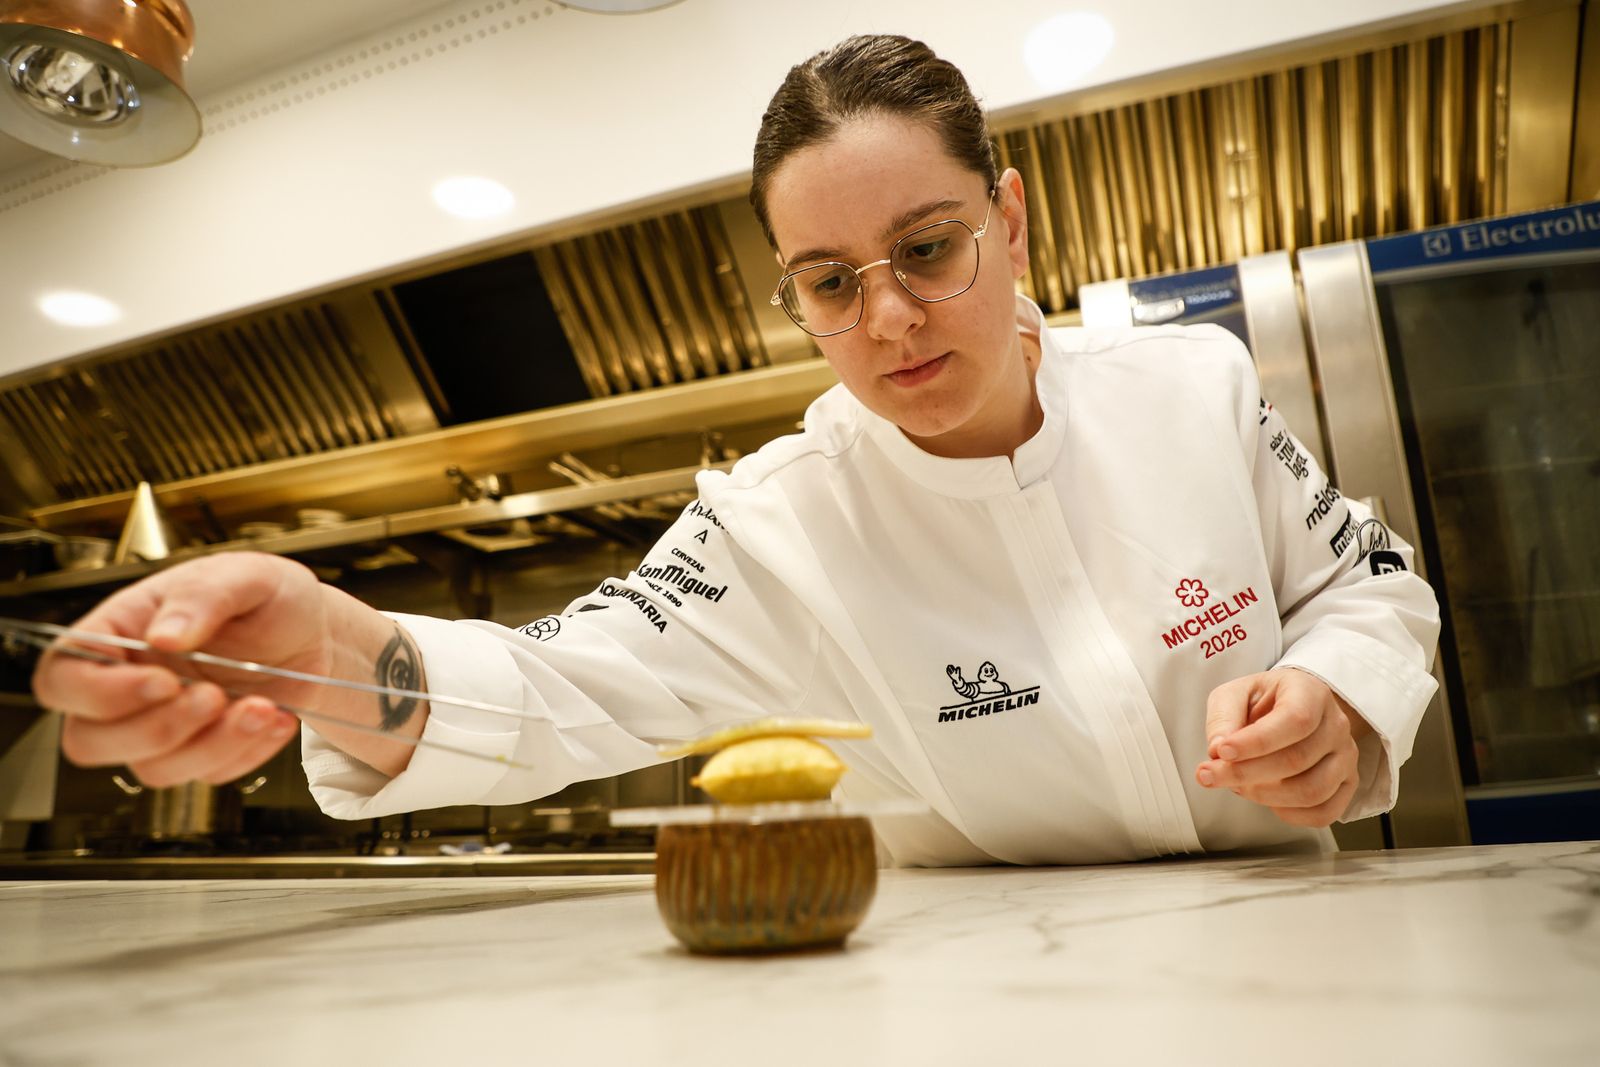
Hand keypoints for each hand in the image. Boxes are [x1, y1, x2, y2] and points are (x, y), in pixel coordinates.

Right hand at [32, 552, 329, 786]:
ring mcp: (160, 725)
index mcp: (118, 632)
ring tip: (262, 707)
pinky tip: (275, 718)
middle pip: (89, 740)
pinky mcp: (199, 752)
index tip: (164, 681)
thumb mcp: (245, 576)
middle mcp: (127, 685)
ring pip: (150, 769)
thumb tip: (163, 635)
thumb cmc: (268, 597)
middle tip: (215, 696)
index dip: (99, 693)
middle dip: (157, 729)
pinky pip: (206, 777)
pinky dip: (244, 753)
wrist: (314, 634)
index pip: (62, 677)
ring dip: (209, 746)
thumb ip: (202, 596)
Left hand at [1195, 668, 1369, 827]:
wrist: (1295, 708)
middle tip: (1211, 775)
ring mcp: (1346, 757)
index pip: (1294, 720)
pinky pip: (1324, 813)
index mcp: (1310, 693)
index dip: (1256, 742)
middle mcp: (1336, 725)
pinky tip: (1266, 799)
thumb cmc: (1265, 701)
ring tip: (1237, 785)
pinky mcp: (1347, 784)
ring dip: (1264, 795)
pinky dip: (1289, 814)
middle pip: (1297, 760)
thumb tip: (1217, 751)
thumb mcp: (1235, 694)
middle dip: (1246, 773)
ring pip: (1311, 791)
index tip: (1221, 752)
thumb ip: (1223, 717)